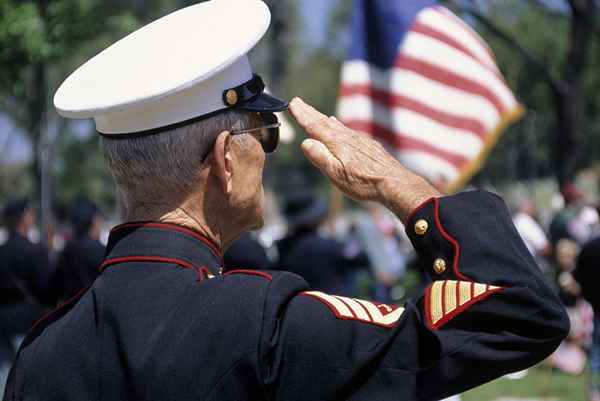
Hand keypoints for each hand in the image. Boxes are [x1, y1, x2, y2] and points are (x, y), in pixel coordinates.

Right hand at [288, 97, 438, 220]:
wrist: (394, 183)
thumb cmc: (364, 182)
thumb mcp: (336, 173)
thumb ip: (320, 156)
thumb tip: (305, 142)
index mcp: (336, 143)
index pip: (314, 126)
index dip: (302, 115)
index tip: (292, 104)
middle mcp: (347, 137)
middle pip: (324, 122)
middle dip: (309, 112)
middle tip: (298, 102)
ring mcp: (358, 140)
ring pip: (336, 125)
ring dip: (322, 118)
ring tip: (314, 113)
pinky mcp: (367, 146)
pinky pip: (347, 131)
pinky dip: (338, 126)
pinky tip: (338, 126)